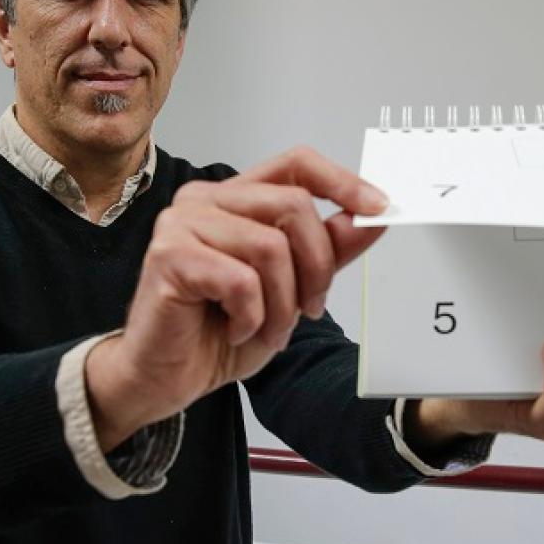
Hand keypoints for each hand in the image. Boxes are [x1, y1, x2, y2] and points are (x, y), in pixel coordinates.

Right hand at [85, 147, 386, 448]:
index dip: (342, 180)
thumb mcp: (291, 291)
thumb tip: (369, 217)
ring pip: (270, 246)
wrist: (164, 379)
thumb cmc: (216, 332)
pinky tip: (234, 329)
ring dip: (283, 303)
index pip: (296, 164)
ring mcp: (182, 223)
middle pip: (294, 205)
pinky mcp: (169, 256)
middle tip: (310, 309)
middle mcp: (205, 199)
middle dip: (317, 266)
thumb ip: (326, 252)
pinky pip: (240, 280)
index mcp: (235, 199)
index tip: (378, 207)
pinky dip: (251, 317)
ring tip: (267, 329)